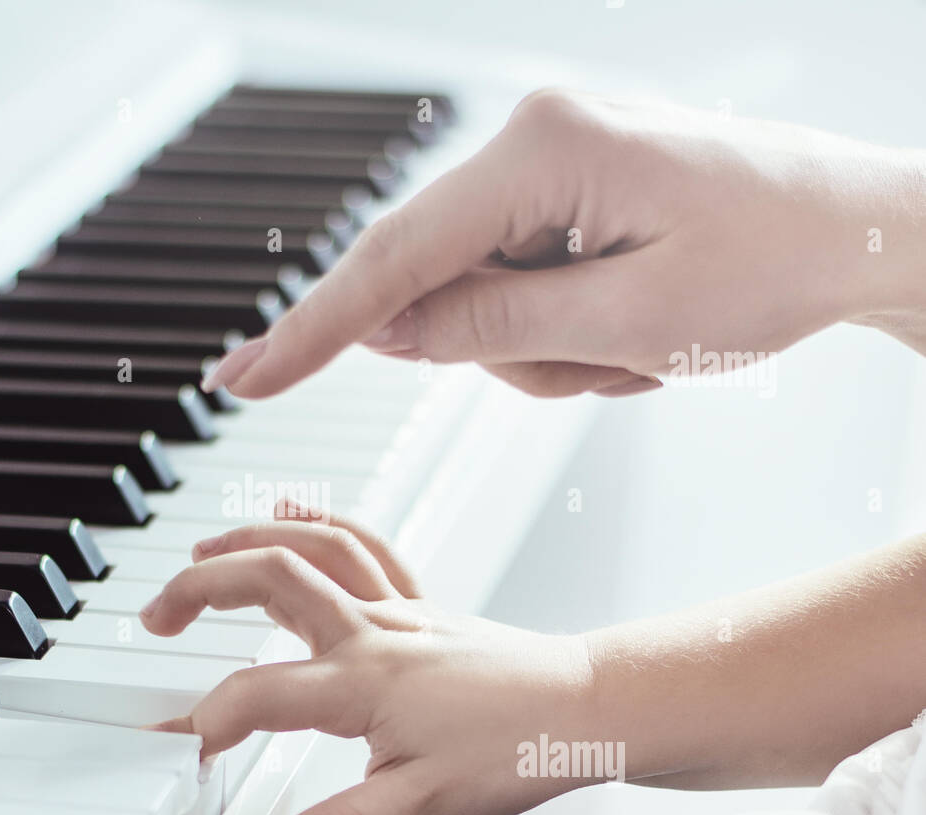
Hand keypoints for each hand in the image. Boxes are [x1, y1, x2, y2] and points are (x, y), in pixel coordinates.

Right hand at [138, 510, 600, 814]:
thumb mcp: (427, 804)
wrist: (585, 707)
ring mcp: (396, 609)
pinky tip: (291, 512)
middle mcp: (372, 631)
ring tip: (201, 550)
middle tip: (156, 615)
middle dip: (199, 587)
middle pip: (269, 578)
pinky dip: (319, 521)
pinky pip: (364, 545)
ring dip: (248, 540)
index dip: (209, 721)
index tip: (189, 747)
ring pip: (312, 546)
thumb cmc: (519, 746)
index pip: (258, 693)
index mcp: (363, 682)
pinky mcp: (418, 604)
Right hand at [205, 89, 925, 399]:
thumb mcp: (630, 320)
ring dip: (546, 352)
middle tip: (598, 360)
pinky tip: (634, 331)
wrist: (866, 231)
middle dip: (498, 347)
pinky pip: (516, 288)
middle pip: (435, 279)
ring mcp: (548, 167)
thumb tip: (393, 333)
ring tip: (639, 348)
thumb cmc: (777, 260)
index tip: (245, 378)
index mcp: (541, 150)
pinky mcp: (565, 197)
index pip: (395, 256)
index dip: (315, 331)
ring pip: (477, 299)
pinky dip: (563, 335)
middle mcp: (531, 141)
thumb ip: (492, 328)